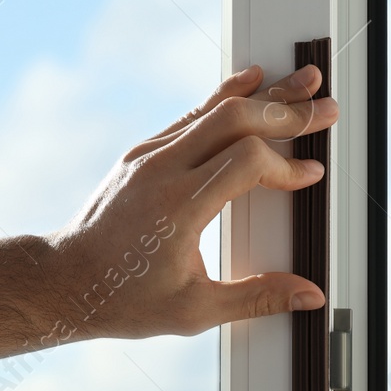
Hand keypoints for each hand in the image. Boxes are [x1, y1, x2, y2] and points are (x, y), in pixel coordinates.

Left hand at [44, 64, 336, 340]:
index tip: (310, 175)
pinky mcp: (141, 154)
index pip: (245, 162)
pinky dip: (227, 100)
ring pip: (212, 108)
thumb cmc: (124, 299)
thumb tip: (309, 295)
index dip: (285, 166)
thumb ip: (257, 297)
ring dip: (262, 94)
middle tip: (324, 107)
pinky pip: (191, 116)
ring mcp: (147, 157)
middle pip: (233, 119)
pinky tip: (253, 85)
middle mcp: (160, 171)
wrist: (65, 281)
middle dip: (286, 111)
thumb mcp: (195, 310)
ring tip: (301, 79)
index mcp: (177, 208)